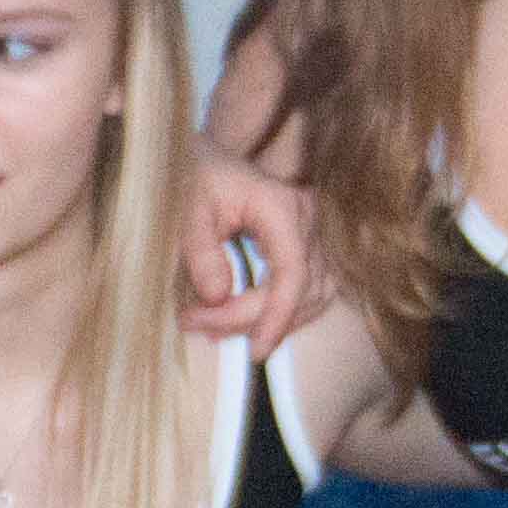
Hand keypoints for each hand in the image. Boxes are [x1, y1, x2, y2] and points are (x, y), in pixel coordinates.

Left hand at [180, 158, 328, 344]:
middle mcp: (309, 221)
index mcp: (281, 207)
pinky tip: (243, 323)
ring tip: (217, 329)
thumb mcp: (190, 207)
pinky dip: (283, 313)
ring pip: (313, 297)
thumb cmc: (203, 178)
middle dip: (255, 321)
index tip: (254, 350)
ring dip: (272, 322)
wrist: (219, 158)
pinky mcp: (312, 249)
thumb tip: (217, 297)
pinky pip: (310, 292)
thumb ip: (201, 251)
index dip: (278, 316)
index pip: (293, 272)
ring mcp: (316, 235)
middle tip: (199, 326)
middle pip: (302, 290)